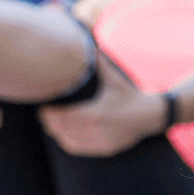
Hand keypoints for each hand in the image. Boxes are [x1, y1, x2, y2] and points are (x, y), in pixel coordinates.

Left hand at [38, 59, 162, 157]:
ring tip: (50, 124)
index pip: (65, 117)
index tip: (43, 108)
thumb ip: (100, 63)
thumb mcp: (115, 78)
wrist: (150, 116)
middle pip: (64, 129)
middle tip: (43, 115)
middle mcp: (97, 129)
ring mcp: (101, 141)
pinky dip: (68, 143)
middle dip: (50, 123)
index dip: (51, 114)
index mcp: (96, 112)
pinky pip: (80, 149)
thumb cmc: (130, 95)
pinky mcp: (104, 149)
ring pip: (69, 141)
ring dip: (57, 133)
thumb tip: (90, 45)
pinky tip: (62, 135)